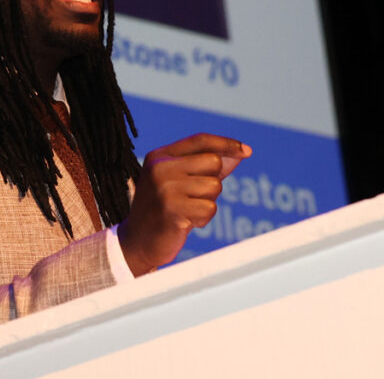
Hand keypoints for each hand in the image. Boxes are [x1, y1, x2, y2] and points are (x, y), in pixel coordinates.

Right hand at [117, 133, 251, 275]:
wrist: (136, 243)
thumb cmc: (163, 210)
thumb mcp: (179, 182)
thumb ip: (206, 167)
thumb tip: (240, 154)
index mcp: (160, 156)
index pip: (200, 141)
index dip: (226, 143)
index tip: (246, 151)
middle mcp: (160, 168)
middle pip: (213, 162)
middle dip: (212, 182)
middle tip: (192, 198)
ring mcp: (165, 189)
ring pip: (214, 186)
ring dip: (207, 202)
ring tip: (187, 211)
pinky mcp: (172, 210)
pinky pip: (210, 208)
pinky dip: (203, 219)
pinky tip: (186, 223)